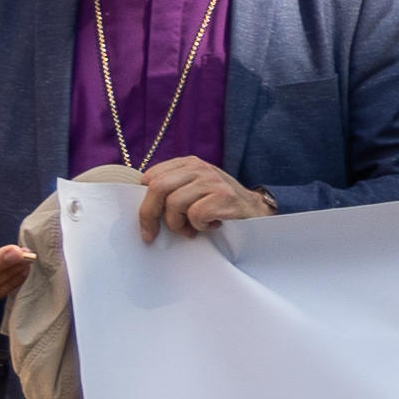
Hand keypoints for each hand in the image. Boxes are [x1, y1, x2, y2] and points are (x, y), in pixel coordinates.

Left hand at [133, 157, 270, 240]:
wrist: (257, 211)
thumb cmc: (220, 205)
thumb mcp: (195, 189)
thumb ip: (173, 189)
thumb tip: (141, 205)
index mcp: (188, 163)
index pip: (151, 177)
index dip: (144, 202)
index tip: (145, 222)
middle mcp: (199, 168)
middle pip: (158, 188)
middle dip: (149, 215)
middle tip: (151, 235)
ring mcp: (212, 181)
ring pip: (174, 204)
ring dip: (178, 225)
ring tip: (191, 229)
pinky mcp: (223, 196)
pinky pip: (195, 215)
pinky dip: (199, 227)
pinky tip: (210, 226)